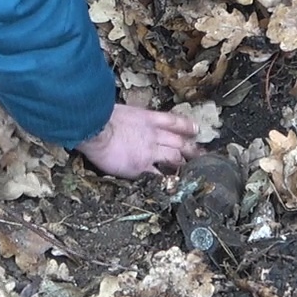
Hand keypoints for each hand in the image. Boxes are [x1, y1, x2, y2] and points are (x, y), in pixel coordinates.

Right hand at [75, 103, 200, 177]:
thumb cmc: (102, 117)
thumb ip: (133, 118)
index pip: (174, 121)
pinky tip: (173, 185)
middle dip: (192, 149)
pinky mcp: (142, 167)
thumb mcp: (123, 110)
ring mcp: (150, 152)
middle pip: (179, 142)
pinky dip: (167, 180)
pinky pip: (159, 176)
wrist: (95, 129)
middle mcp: (154, 135)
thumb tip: (130, 119)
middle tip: (201, 155)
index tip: (196, 130)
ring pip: (174, 158)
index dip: (187, 126)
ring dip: (183, 164)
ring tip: (191, 170)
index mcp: (148, 118)